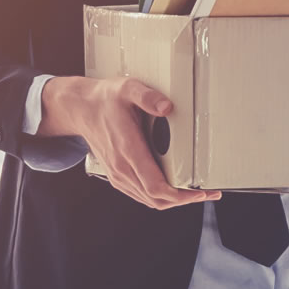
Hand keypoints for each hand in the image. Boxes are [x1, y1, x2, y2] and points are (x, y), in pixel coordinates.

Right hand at [38, 76, 219, 209]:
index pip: (155, 186)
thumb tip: (167, 107)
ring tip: (196, 192)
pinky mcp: (117, 176)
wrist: (81, 109)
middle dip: (184, 200)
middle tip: (208, 193)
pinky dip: (160, 197)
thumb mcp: (127, 88)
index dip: (180, 196)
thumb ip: (147, 96)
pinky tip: (174, 189)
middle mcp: (121, 167)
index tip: (200, 192)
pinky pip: (141, 195)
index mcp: (127, 149)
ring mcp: (118, 175)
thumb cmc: (106, 99)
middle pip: (156, 199)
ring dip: (173, 201)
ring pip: (149, 200)